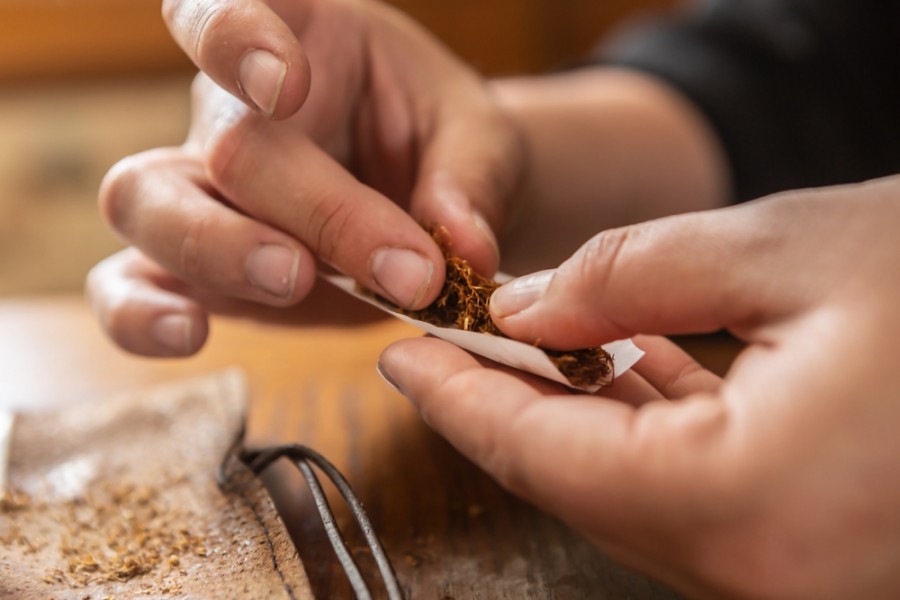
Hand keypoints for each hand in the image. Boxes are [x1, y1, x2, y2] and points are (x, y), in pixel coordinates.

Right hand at [88, 0, 523, 355]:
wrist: (427, 203)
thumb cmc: (443, 146)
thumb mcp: (477, 143)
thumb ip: (470, 184)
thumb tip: (463, 252)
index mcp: (298, 40)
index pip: (228, 7)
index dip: (236, 38)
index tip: (283, 86)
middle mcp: (231, 109)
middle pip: (227, 142)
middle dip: (309, 209)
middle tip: (390, 268)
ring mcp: (199, 187)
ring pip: (144, 200)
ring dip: (216, 250)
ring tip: (294, 285)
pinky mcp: (193, 265)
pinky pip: (128, 285)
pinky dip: (141, 314)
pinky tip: (189, 335)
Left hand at [378, 176, 899, 598]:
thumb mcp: (787, 249)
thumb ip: (630, 278)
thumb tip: (528, 310)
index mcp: (744, 503)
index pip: (541, 453)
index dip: (458, 399)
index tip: (403, 357)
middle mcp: (762, 569)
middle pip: (576, 482)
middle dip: (504, 405)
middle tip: (450, 344)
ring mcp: (791, 573)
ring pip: (630, 491)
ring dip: (569, 417)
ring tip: (516, 348)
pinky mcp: (813, 551)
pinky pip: (693, 492)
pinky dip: (641, 432)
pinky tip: (614, 374)